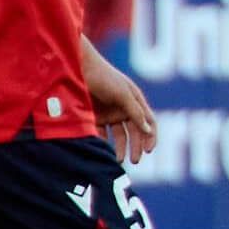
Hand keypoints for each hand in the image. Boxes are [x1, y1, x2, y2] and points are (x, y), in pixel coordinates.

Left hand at [85, 48, 158, 163]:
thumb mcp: (122, 94)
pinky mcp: (95, 118)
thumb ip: (135, 112)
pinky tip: (102, 151)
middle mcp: (125, 109)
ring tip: (118, 161)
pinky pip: (102, 134)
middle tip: (135, 160)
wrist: (77, 68)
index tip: (149, 150)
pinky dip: (104, 143)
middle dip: (137, 147)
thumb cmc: (103, 77)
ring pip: (120, 136)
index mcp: (136, 102)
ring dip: (121, 149)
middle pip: (136, 133)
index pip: (149, 123)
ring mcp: (110, 114)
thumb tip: (148, 131)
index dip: (151, 137)